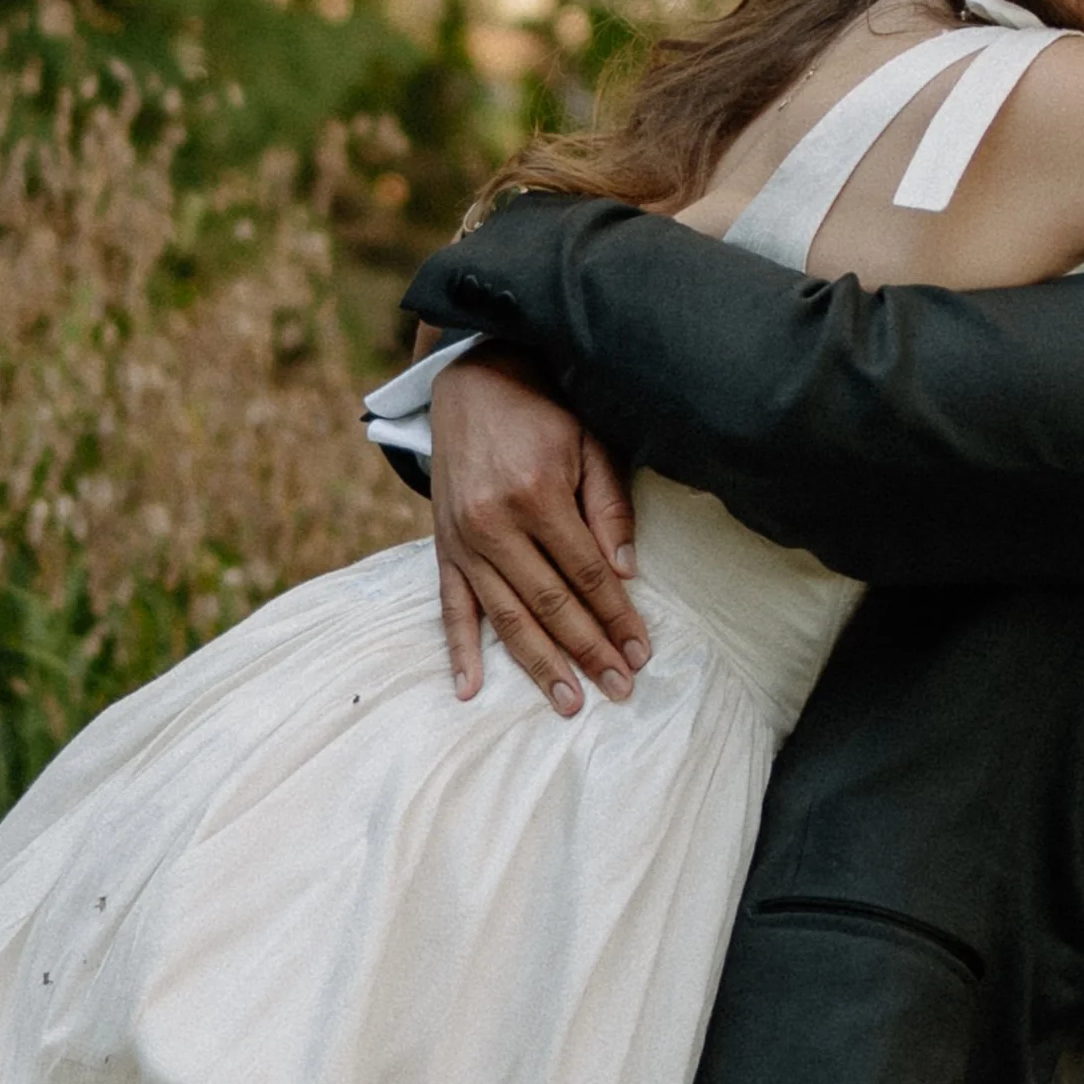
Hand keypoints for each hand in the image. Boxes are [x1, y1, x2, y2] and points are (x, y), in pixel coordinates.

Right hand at [429, 347, 649, 714]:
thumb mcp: (590, 443)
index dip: (616, 615)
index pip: (586, 573)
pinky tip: (470, 688)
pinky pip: (450, 606)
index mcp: (537, 495)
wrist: (473, 382)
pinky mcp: (442, 546)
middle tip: (619, 689)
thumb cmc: (543, 413)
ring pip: (504, 614)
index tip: (641, 651)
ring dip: (537, 663)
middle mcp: (494, 524)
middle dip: (587, 650)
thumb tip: (625, 573)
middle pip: (549, 602)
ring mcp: (463, 539)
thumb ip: (609, 507)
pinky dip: (459, 648)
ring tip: (567, 701)